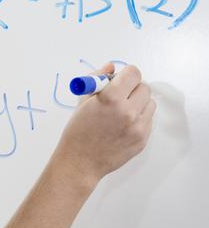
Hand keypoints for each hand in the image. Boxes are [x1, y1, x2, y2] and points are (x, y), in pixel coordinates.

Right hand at [52, 62, 156, 186]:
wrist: (80, 161)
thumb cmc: (77, 130)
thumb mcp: (83, 101)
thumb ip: (98, 79)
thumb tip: (111, 66)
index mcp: (111, 98)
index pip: (133, 73)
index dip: (126, 74)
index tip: (120, 78)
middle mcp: (128, 111)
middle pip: (144, 87)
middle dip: (132, 87)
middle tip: (120, 94)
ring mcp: (138, 127)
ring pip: (149, 103)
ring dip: (138, 102)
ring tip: (122, 111)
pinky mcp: (143, 139)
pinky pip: (148, 119)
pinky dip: (138, 117)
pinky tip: (123, 124)